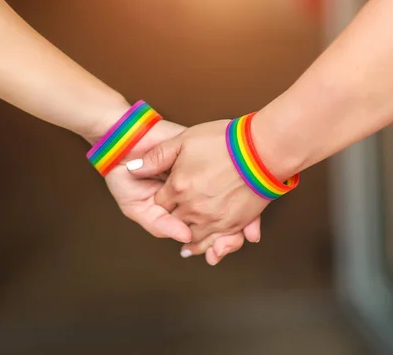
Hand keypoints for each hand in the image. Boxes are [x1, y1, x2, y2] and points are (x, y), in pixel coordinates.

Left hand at [126, 120, 266, 259]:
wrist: (260, 148)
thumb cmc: (223, 140)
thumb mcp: (183, 140)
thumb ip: (156, 157)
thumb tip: (132, 168)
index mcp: (177, 188)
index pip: (161, 203)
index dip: (163, 199)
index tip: (166, 196)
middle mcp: (191, 208)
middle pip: (176, 221)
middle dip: (174, 220)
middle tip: (176, 220)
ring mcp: (213, 218)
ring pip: (193, 237)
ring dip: (189, 240)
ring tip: (186, 248)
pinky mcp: (233, 224)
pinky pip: (215, 242)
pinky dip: (209, 247)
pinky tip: (209, 251)